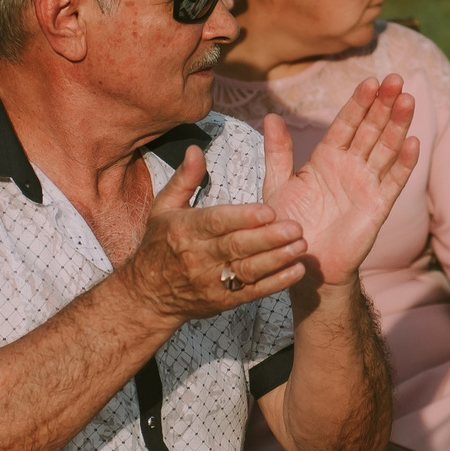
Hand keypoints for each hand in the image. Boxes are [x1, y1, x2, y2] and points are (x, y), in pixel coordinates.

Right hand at [117, 149, 309, 323]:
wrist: (149, 296)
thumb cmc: (160, 244)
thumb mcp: (163, 208)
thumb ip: (184, 178)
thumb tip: (196, 149)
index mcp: (185, 230)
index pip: (216, 222)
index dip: (243, 217)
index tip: (269, 211)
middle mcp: (197, 257)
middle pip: (236, 247)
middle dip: (268, 238)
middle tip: (297, 227)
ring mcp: (211, 282)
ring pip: (247, 271)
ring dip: (277, 260)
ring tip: (301, 247)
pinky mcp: (223, 301)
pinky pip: (252, 292)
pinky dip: (276, 283)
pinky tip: (296, 270)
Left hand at [262, 73, 419, 287]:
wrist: (302, 265)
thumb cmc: (288, 226)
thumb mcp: (278, 185)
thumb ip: (278, 152)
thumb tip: (270, 116)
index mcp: (326, 158)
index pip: (346, 124)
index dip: (359, 103)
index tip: (370, 81)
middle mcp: (350, 167)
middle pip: (371, 129)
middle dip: (383, 105)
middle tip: (395, 79)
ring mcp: (366, 185)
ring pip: (386, 149)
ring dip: (398, 125)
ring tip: (407, 100)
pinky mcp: (377, 207)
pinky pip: (393, 181)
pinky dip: (404, 163)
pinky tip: (413, 142)